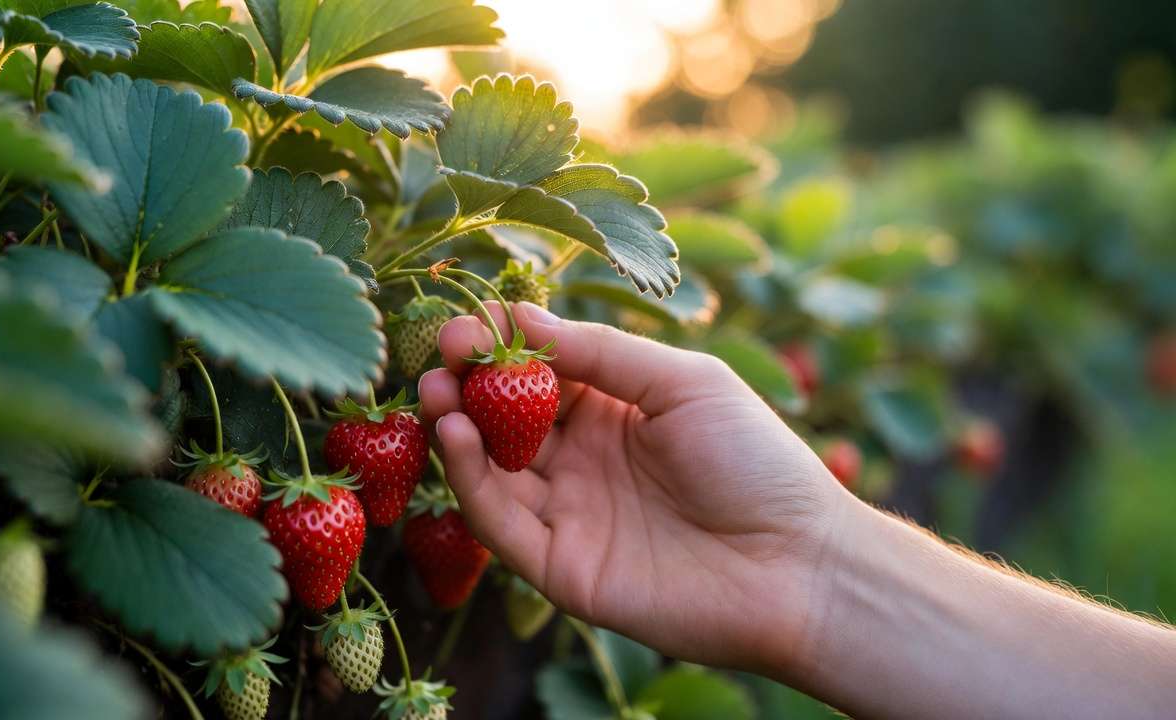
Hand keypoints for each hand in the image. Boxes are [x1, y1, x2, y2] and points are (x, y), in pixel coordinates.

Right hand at [418, 302, 851, 671]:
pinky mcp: (559, 566)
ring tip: (438, 390)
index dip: (501, 343)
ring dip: (455, 427)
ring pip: (489, 468)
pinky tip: (459, 435)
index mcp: (614, 410)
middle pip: (502, 416)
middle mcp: (581, 460)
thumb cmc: (757, 461)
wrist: (798, 567)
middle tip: (441, 354)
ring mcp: (567, 513)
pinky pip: (499, 522)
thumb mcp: (684, 383)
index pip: (538, 370)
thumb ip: (601, 352)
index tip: (470, 319)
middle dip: (467, 381)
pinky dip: (470, 479)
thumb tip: (520, 315)